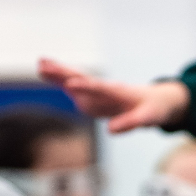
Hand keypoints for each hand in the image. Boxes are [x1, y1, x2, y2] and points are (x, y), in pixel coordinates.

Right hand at [38, 59, 189, 132]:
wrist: (156, 101)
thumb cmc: (153, 109)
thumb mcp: (147, 119)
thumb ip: (130, 123)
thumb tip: (111, 131)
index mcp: (118, 92)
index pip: (100, 88)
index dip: (86, 87)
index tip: (71, 84)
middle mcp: (104, 88)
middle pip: (82, 78)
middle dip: (64, 73)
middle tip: (44, 65)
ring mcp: (97, 91)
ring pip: (75, 80)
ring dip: (58, 73)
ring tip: (39, 64)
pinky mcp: (93, 96)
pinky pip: (74, 88)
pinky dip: (60, 81)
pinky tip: (46, 74)